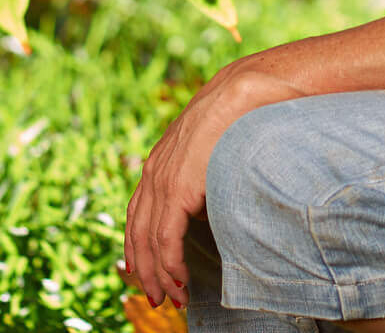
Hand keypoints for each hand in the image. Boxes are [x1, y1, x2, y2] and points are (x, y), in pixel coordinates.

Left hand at [123, 64, 269, 310]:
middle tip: (158, 296)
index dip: (141, 244)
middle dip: (144, 268)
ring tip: (169, 297)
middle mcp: (153, 171)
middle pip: (136, 230)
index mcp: (160, 161)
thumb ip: (207, 170)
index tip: (151, 270)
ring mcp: (162, 179)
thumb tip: (213, 198)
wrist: (248, 87)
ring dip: (156, 273)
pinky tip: (179, 281)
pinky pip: (165, 237)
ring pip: (147, 240)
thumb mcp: (216, 147)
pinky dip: (169, 264)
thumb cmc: (242, 113)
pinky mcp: (177, 188)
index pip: (138, 211)